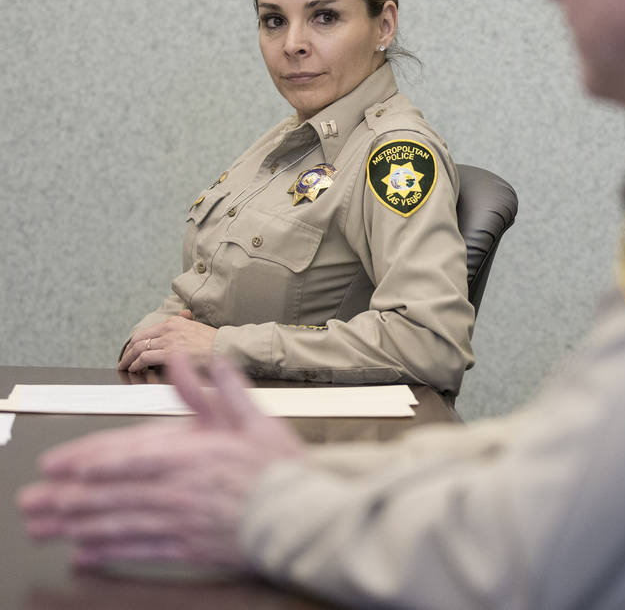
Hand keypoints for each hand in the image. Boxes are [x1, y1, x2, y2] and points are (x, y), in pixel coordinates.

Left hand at [18, 353, 303, 568]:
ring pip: (119, 523)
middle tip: (34, 502)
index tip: (59, 466)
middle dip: (69, 499)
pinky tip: (85, 552)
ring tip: (47, 528)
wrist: (302, 518)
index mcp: (195, 456)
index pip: (133, 456)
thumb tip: (195, 360)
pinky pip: (141, 549)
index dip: (93, 461)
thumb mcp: (255, 419)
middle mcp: (181, 490)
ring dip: (78, 525)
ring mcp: (182, 522)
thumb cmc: (281, 470)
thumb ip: (222, 390)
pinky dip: (109, 551)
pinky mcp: (189, 548)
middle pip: (115, 493)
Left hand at [120, 310, 217, 372]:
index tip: (131, 351)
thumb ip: (186, 321)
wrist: (225, 347)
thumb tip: (184, 315)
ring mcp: (169, 341)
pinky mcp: (170, 354)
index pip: (146, 332)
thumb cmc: (214, 341)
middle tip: (123, 361)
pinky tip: (136, 369)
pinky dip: (137, 364)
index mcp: (174, 321)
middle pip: (138, 340)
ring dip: (129, 360)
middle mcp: (169, 329)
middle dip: (128, 352)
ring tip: (126, 367)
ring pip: (139, 349)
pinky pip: (146, 359)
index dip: (134, 343)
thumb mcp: (197, 325)